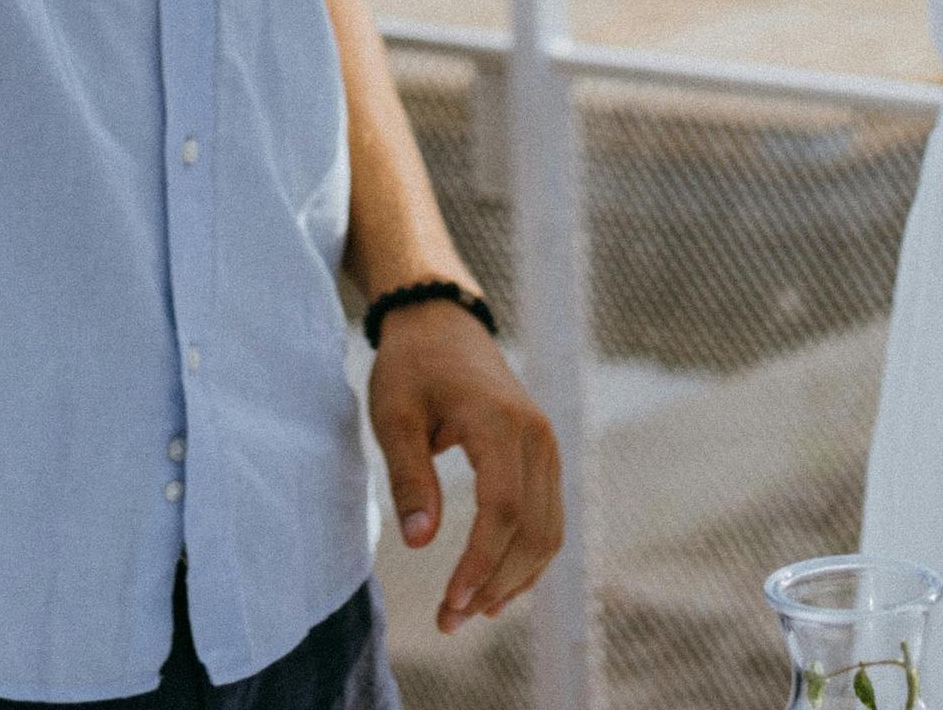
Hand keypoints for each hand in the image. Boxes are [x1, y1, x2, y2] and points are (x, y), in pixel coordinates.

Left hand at [368, 300, 563, 633]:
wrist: (442, 322)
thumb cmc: (412, 366)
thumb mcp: (393, 414)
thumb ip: (409, 476)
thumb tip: (418, 543)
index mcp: (498, 421)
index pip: (502, 509)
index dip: (479, 564)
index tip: (447, 604)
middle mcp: (535, 435)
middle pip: (532, 530)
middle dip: (494, 584)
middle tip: (449, 621)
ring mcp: (546, 444)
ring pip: (548, 531)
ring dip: (513, 579)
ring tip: (468, 613)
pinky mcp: (543, 454)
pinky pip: (548, 517)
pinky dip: (527, 558)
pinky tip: (496, 588)